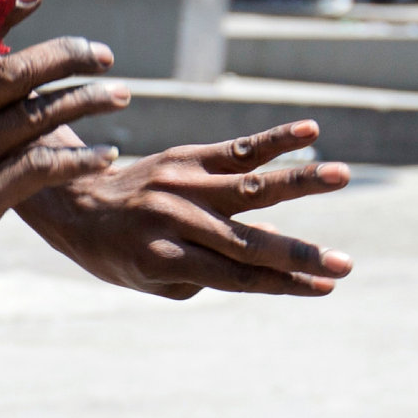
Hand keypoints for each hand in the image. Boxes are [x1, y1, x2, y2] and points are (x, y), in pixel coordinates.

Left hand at [23, 120, 354, 298]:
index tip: (328, 287)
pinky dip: (273, 139)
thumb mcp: (156, 279)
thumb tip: (273, 239)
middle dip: (301, 255)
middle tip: (346, 264)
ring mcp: (181, 184)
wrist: (72, 202)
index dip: (285, 284)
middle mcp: (175, 221)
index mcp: (164, 260)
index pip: (238, 277)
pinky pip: (235, 148)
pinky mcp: (185, 156)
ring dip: (300, 181)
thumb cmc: (120, 255)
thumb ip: (213, 270)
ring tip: (341, 175)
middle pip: (249, 241)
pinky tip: (309, 129)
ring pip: (250, 185)